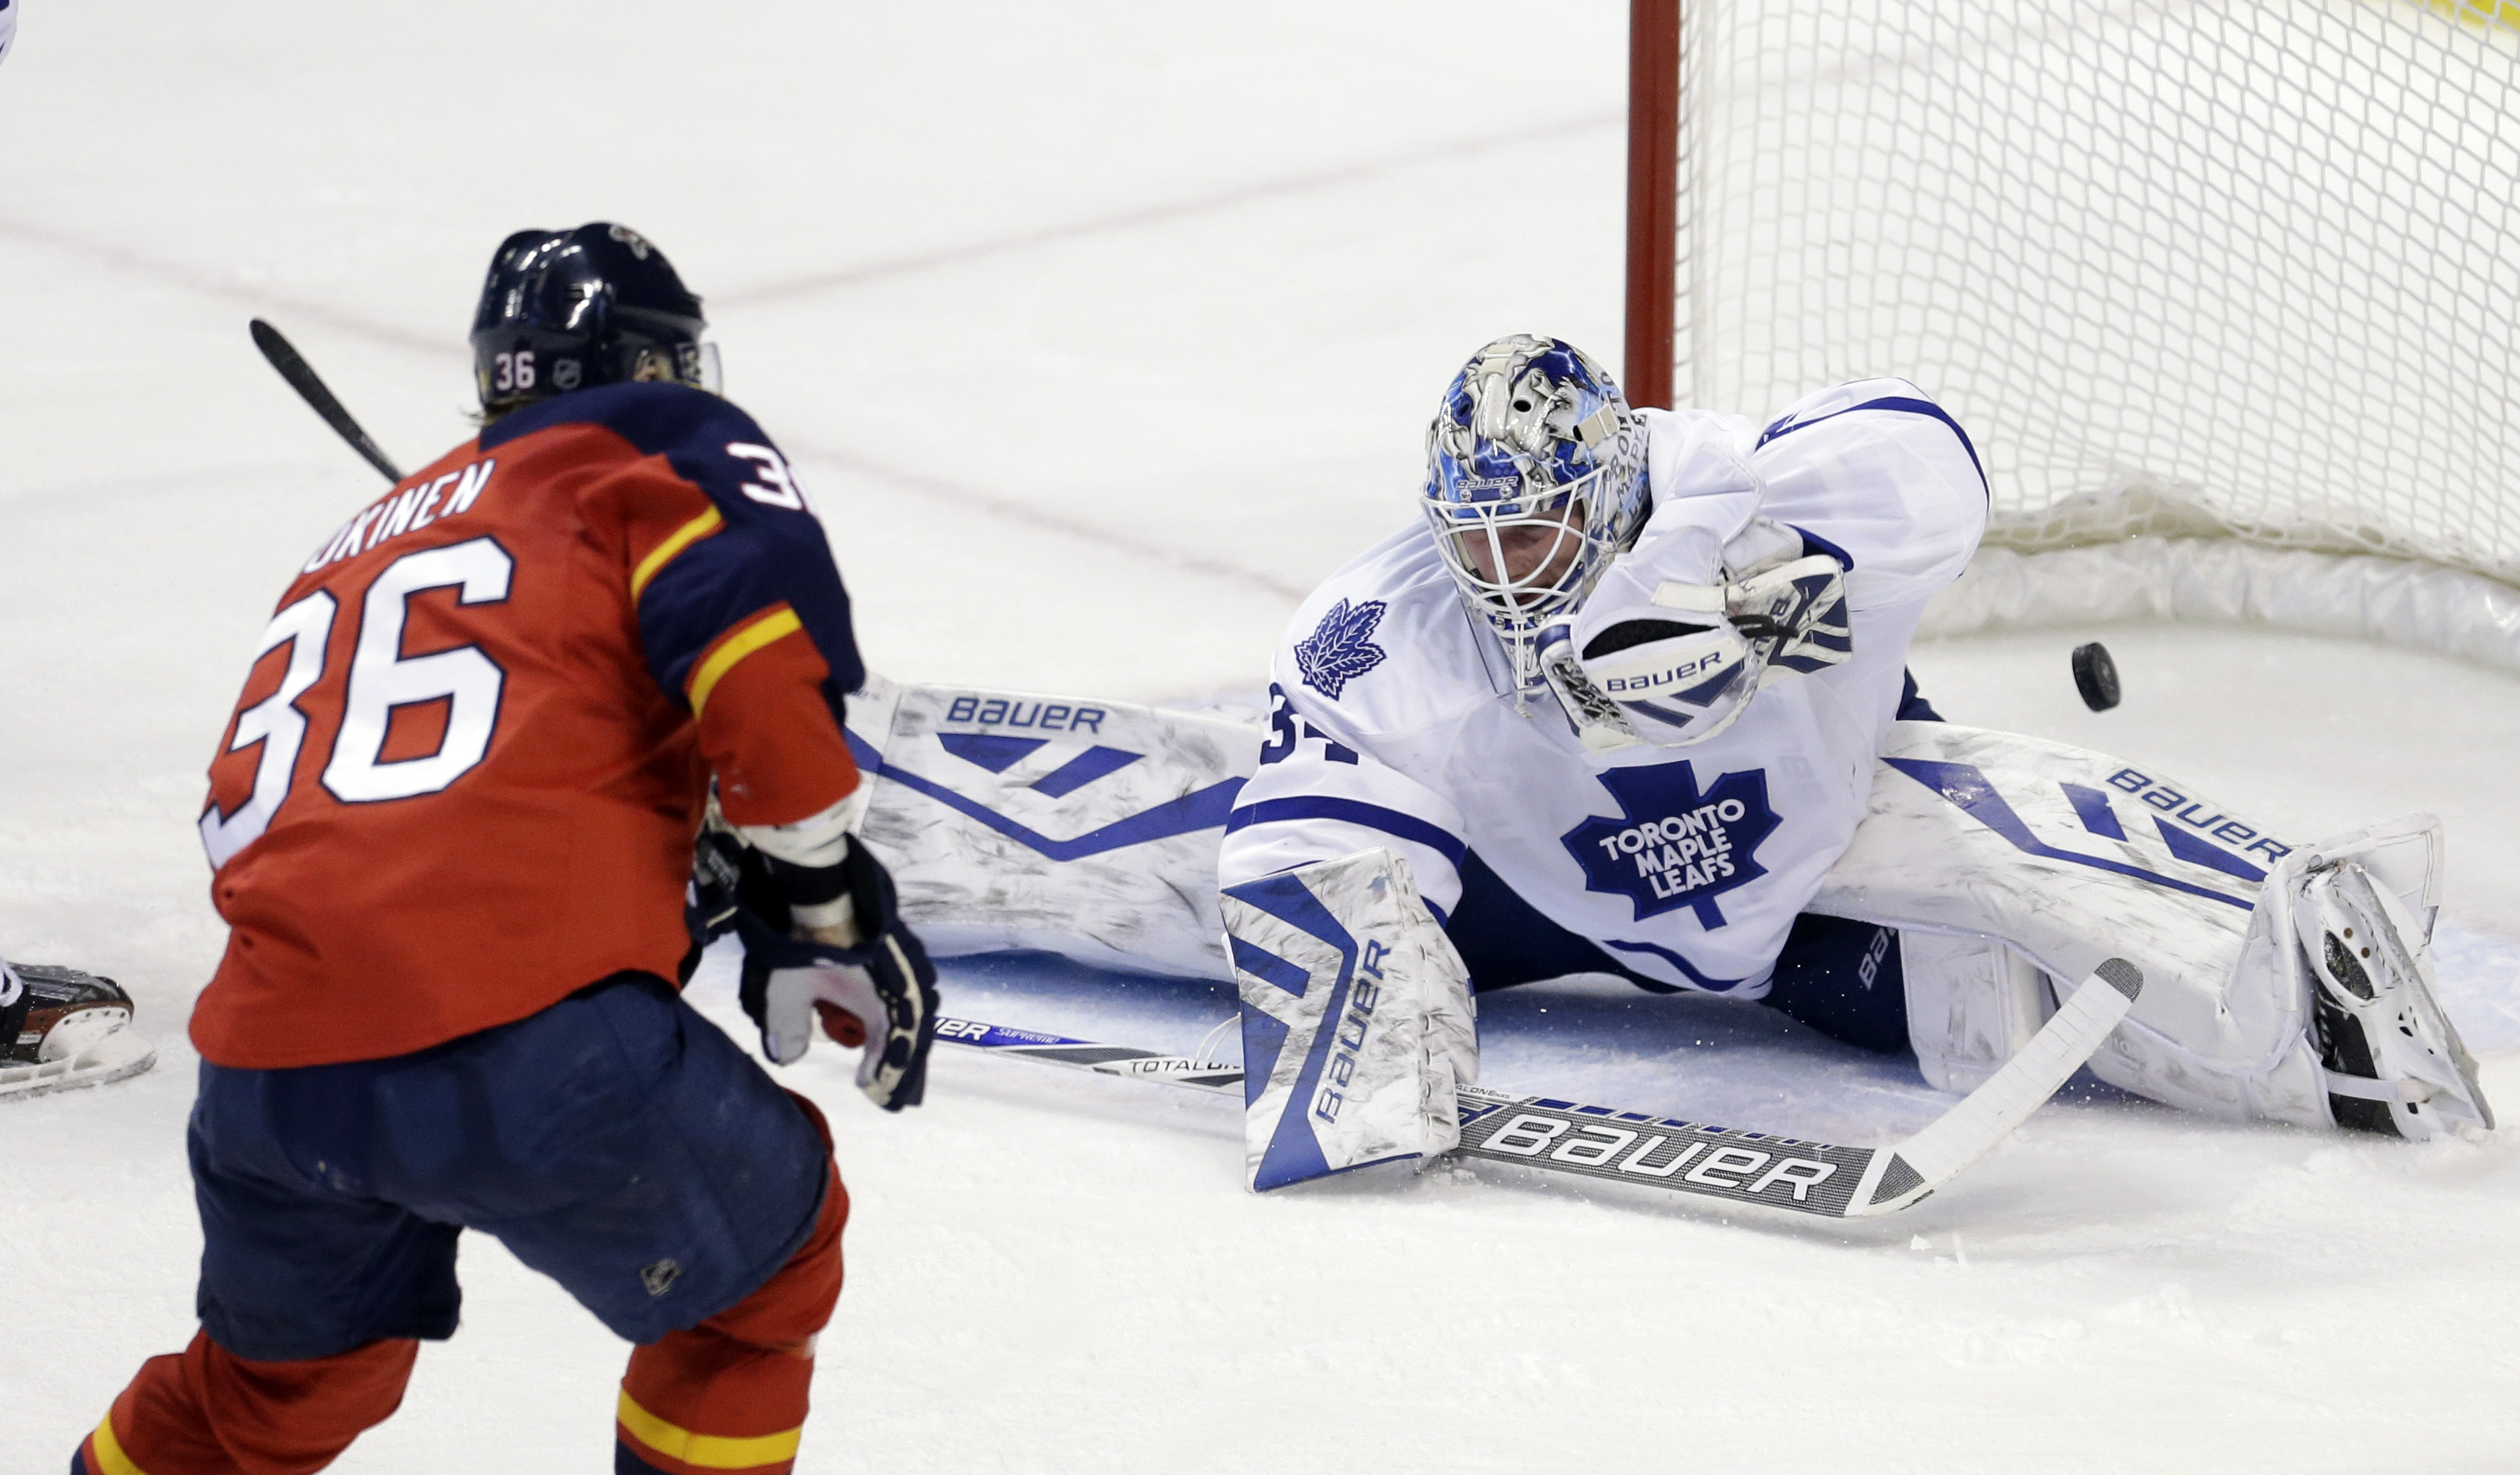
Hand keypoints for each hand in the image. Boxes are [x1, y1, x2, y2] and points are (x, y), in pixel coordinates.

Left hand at [732, 839, 938, 1110]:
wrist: (820, 888)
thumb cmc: (804, 941)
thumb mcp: (787, 990)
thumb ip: (788, 1027)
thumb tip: (788, 1058)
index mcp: (885, 998)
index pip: (892, 1046)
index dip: (883, 1070)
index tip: (866, 1088)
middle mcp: (905, 983)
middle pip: (915, 1033)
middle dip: (905, 1065)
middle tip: (896, 1096)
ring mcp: (907, 963)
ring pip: (919, 1009)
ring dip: (909, 1039)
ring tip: (898, 1063)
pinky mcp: (900, 949)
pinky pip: (913, 989)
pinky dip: (906, 1013)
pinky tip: (893, 1020)